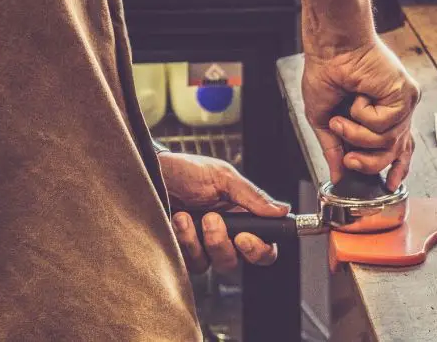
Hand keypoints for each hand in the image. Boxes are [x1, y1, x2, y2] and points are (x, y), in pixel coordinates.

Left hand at [159, 152, 290, 274]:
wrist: (154, 172)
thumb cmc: (188, 171)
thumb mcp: (223, 177)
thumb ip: (253, 197)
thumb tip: (282, 210)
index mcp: (243, 218)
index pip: (264, 248)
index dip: (259, 250)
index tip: (244, 238)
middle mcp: (226, 236)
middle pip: (237, 262)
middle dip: (222, 244)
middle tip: (211, 219)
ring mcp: (203, 247)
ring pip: (212, 264)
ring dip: (198, 240)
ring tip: (186, 215)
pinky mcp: (182, 252)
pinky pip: (189, 262)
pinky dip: (183, 240)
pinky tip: (177, 219)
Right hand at [302, 39, 419, 189]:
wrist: (331, 49)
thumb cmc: (326, 75)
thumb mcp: (323, 121)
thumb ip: (333, 150)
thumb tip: (337, 174)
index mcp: (382, 117)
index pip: (399, 149)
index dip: (398, 168)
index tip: (392, 185)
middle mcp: (396, 113)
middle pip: (393, 154)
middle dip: (368, 163)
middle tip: (348, 159)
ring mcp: (402, 105)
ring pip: (388, 142)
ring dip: (358, 135)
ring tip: (341, 118)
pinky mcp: (406, 95)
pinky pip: (386, 123)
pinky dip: (365, 115)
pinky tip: (359, 97)